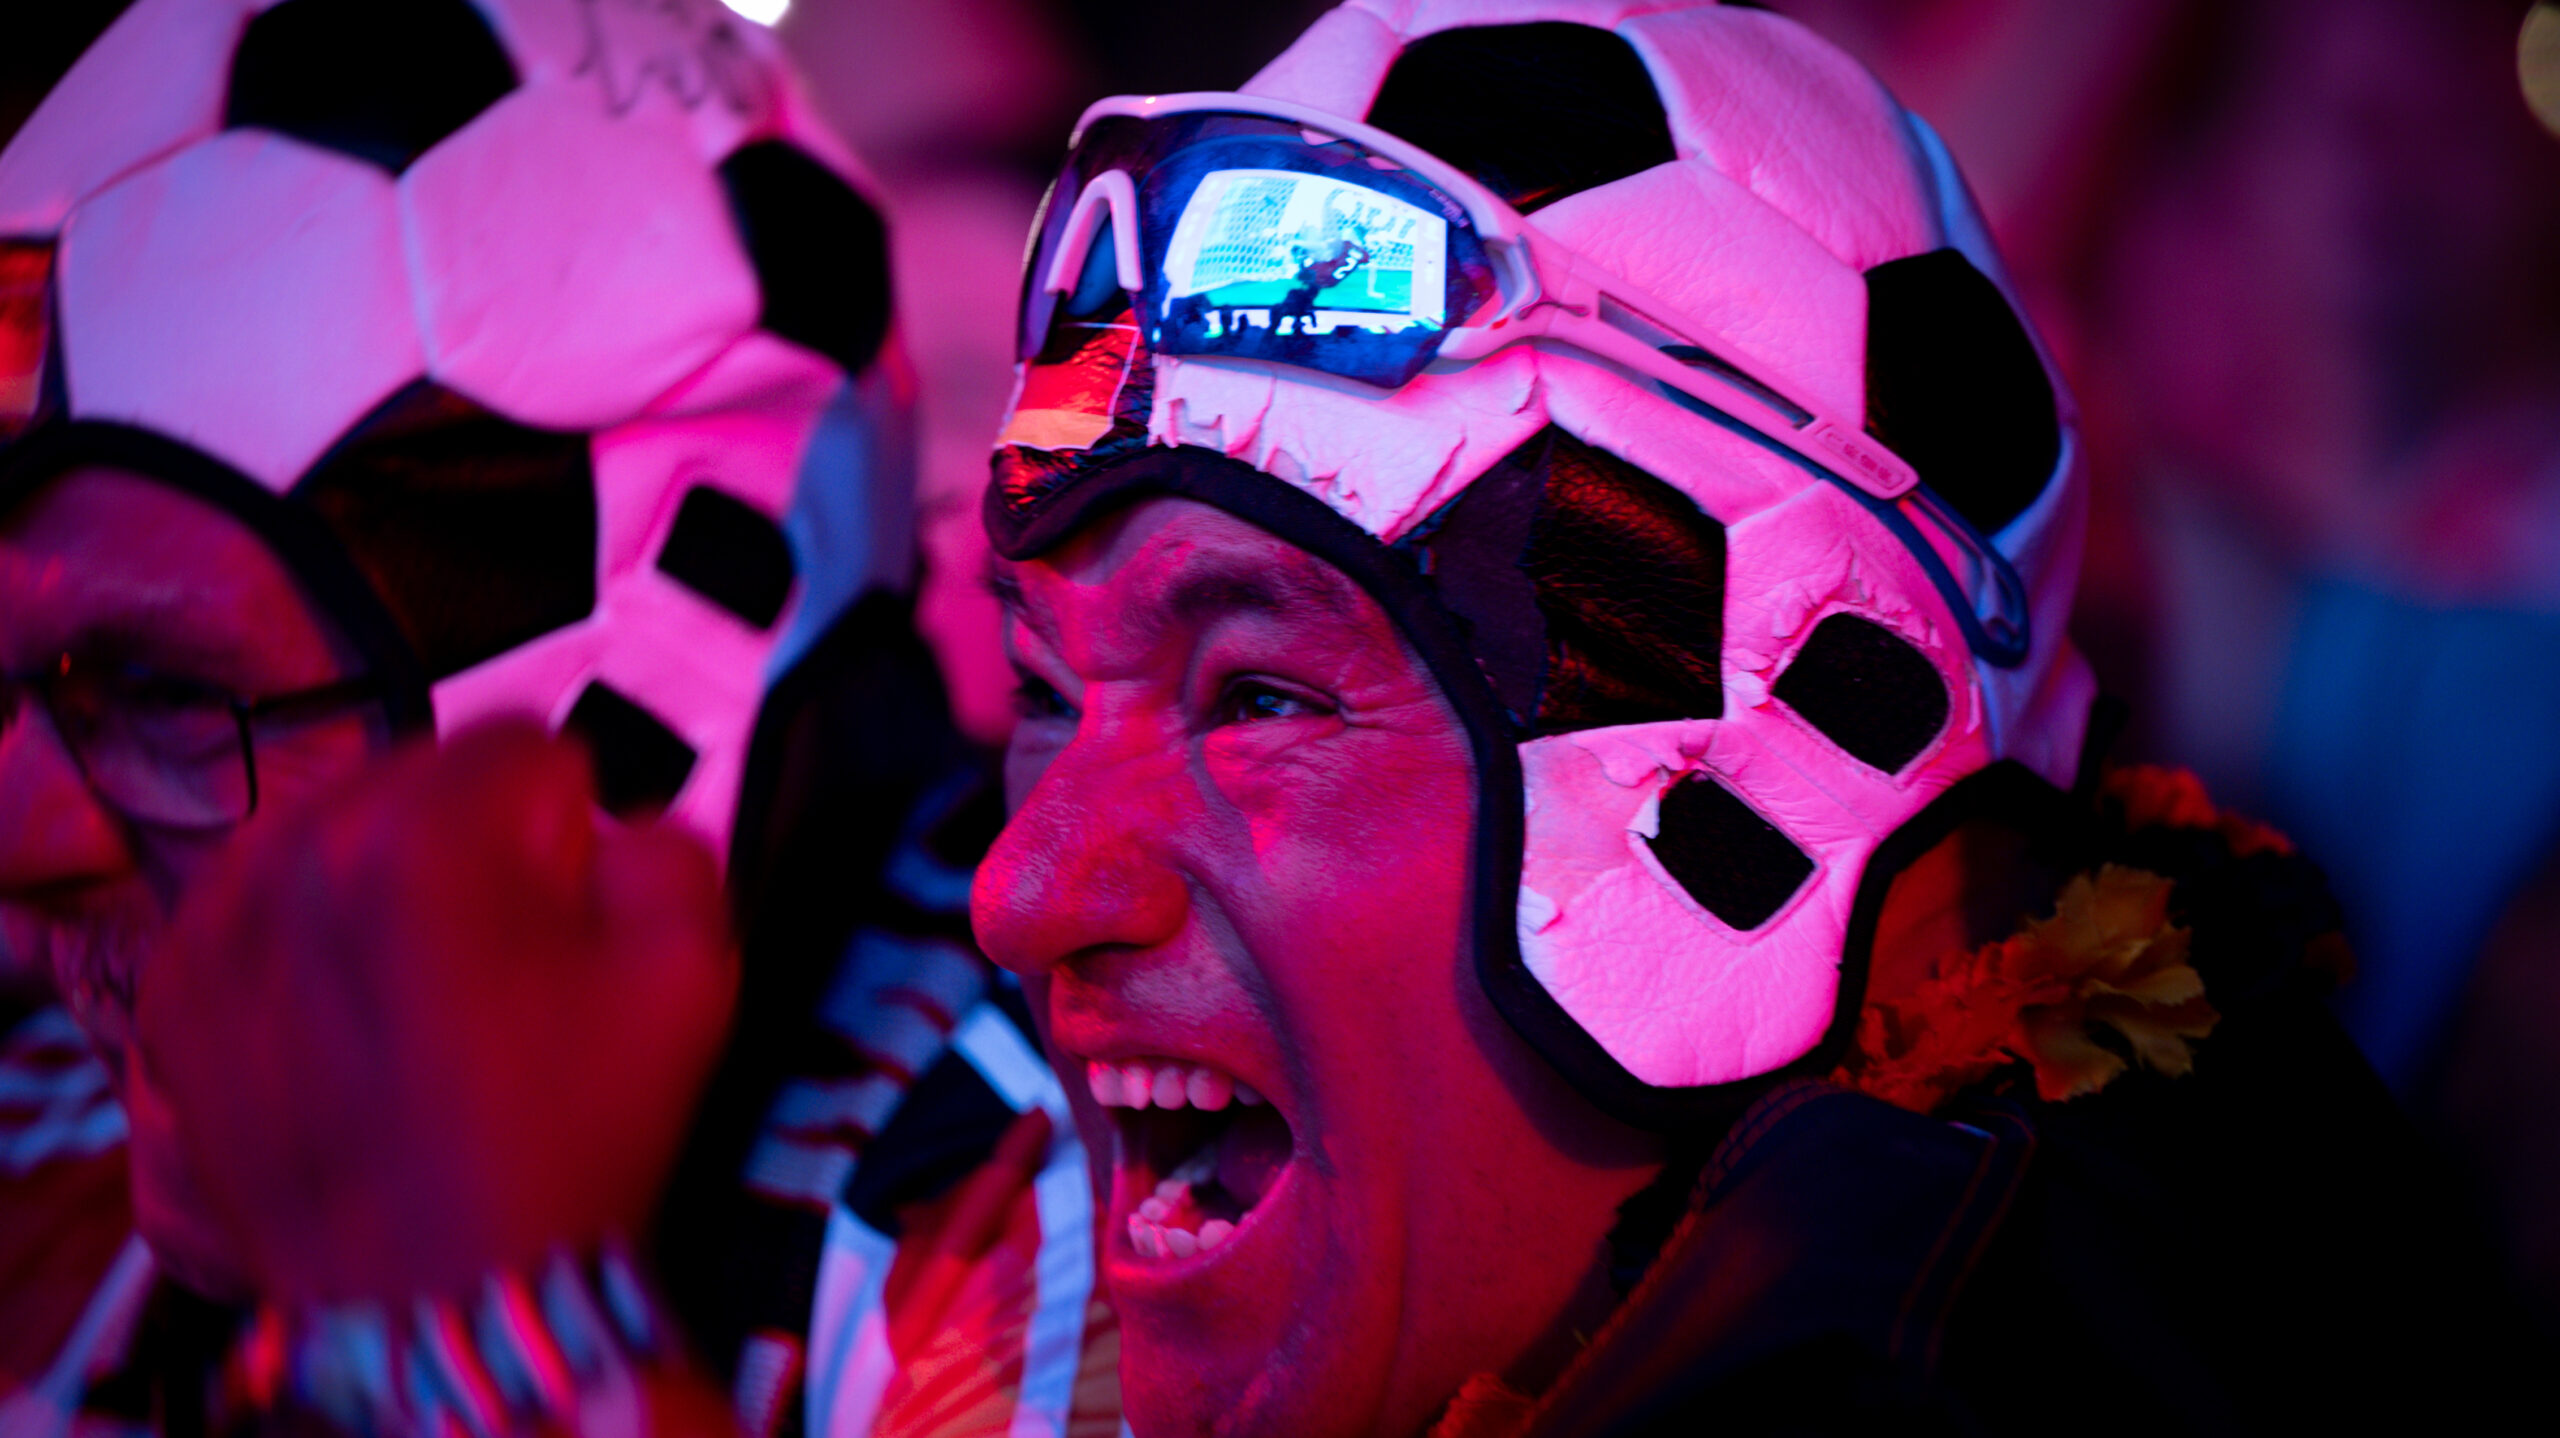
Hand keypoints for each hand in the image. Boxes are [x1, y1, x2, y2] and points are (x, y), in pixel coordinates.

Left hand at [129, 719, 738, 1302]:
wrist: (454, 1300)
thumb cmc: (568, 1146)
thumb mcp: (692, 974)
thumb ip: (668, 845)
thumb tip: (609, 826)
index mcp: (430, 834)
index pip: (526, 740)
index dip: (576, 821)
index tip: (575, 898)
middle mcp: (302, 857)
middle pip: (419, 776)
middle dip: (474, 842)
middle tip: (508, 957)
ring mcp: (221, 927)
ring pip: (330, 833)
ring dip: (382, 882)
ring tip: (424, 993)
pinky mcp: (177, 996)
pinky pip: (255, 910)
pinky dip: (305, 942)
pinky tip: (354, 1019)